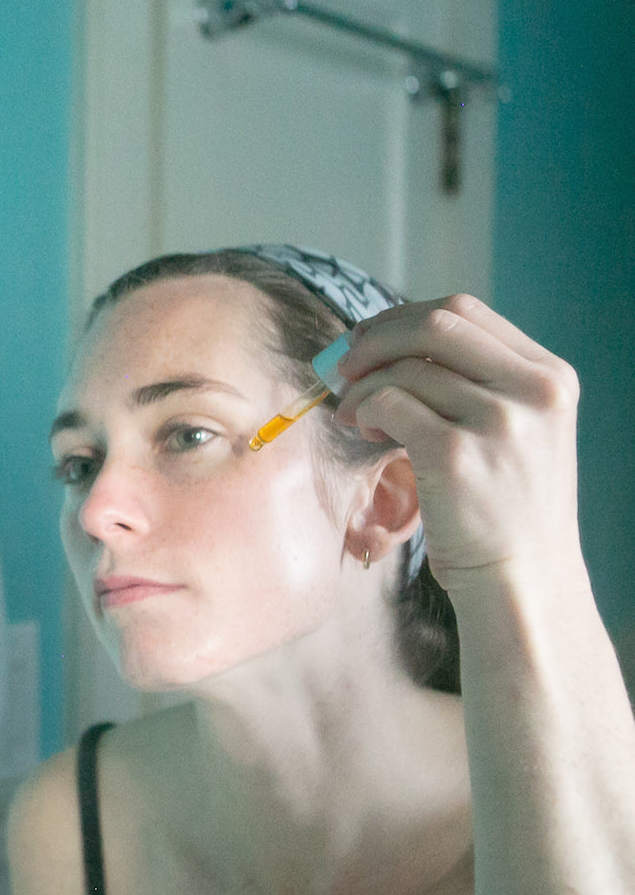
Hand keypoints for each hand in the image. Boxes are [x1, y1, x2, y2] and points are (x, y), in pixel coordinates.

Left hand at [333, 294, 581, 592]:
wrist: (521, 582)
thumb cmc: (505, 511)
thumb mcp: (519, 434)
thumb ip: (479, 384)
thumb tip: (391, 343)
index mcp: (551, 377)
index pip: (467, 312)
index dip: (406, 317)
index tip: (371, 337)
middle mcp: (533, 391)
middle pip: (436, 324)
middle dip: (377, 337)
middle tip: (344, 364)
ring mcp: (497, 422)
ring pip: (405, 369)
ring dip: (363, 385)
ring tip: (353, 414)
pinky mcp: (454, 455)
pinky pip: (388, 405)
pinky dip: (363, 409)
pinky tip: (362, 430)